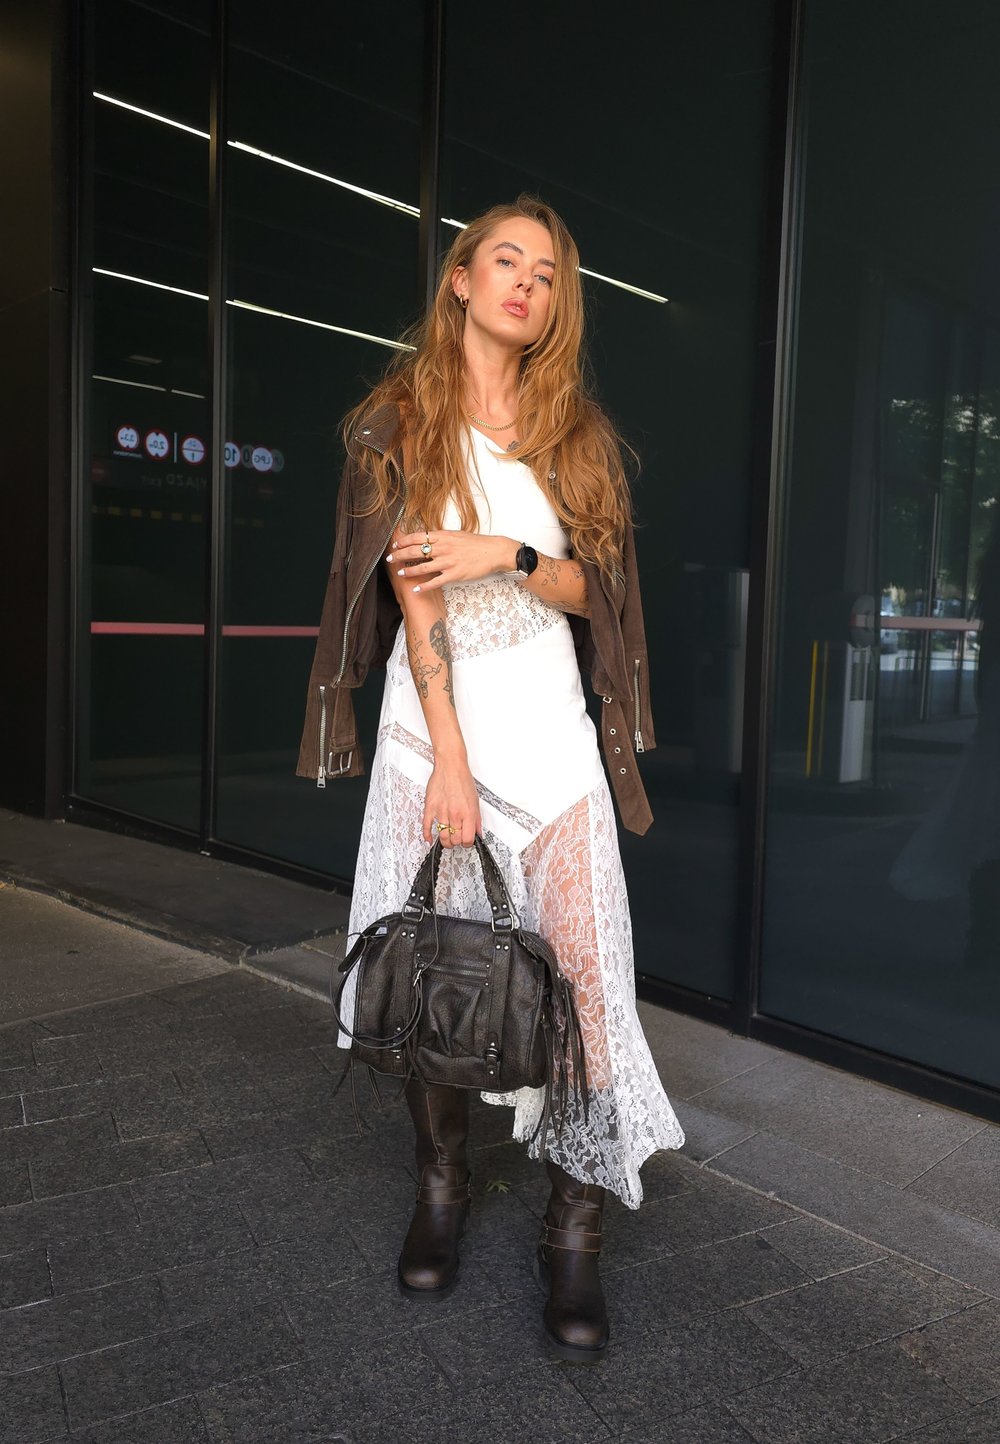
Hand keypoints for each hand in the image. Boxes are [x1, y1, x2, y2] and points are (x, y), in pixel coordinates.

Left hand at [388, 530, 516, 592]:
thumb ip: (442, 537)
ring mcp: (448, 562)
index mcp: (443, 536)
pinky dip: (424, 586)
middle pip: (415, 551)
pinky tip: (416, 589)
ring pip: (422, 567)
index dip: (404, 541)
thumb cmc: (477, 544)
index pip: (418, 536)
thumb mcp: (457, 535)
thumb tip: (428, 538)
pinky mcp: (455, 574)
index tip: (395, 545)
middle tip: (390, 559)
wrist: (494, 551)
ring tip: (400, 574)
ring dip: (408, 571)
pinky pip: (436, 581)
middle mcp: (443, 548)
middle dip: (399, 555)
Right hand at [423, 759, 480, 847]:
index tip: (466, 841)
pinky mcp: (430, 807)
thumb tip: (478, 832)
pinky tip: (429, 839)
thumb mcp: (475, 800)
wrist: (450, 766)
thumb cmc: (462, 780)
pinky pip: (426, 826)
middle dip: (456, 843)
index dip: (467, 843)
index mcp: (468, 812)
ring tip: (447, 840)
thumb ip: (476, 819)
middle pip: (454, 839)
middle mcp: (455, 813)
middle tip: (457, 840)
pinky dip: (427, 835)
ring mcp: (441, 811)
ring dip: (445, 841)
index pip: (467, 838)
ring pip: (442, 836)